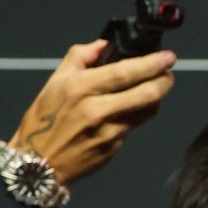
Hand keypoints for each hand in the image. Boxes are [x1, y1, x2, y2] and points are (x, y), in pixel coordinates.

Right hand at [7, 39, 176, 184]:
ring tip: (156, 88)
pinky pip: (134, 126)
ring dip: (156, 97)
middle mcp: (96, 110)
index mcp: (80, 88)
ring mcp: (108, 131)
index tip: (167, 57)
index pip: (125, 72)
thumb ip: (79, 57)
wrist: (38, 164)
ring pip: (145, 110)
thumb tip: (103, 44)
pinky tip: (134, 108)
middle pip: (145, 93)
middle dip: (164, 81)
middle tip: (169, 73)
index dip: (151, 64)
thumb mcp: (54, 82)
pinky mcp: (113, 147)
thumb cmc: (43, 120)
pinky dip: (139, 114)